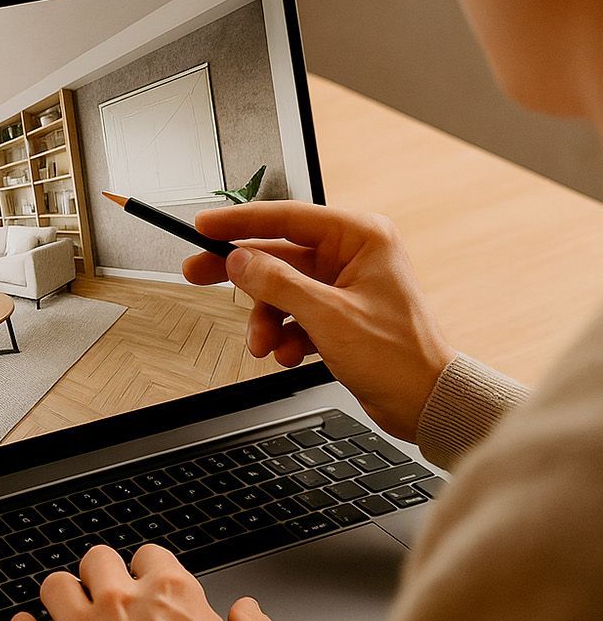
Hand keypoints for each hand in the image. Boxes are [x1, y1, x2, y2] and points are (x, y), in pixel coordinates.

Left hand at [6, 544, 275, 620]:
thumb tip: (247, 609)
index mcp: (170, 594)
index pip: (150, 554)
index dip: (147, 569)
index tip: (145, 585)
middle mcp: (121, 602)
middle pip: (97, 559)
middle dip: (100, 574)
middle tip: (103, 596)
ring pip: (55, 585)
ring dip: (60, 595)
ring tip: (65, 610)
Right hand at [184, 201, 453, 442]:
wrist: (423, 402)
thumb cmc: (398, 357)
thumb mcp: (327, 316)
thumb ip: (278, 283)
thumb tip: (240, 261)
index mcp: (361, 237)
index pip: (288, 218)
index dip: (241, 222)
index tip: (206, 226)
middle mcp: (353, 255)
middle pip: (278, 255)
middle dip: (243, 276)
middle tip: (198, 273)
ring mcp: (344, 285)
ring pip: (282, 290)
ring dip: (266, 320)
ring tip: (264, 346)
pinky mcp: (339, 314)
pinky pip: (294, 314)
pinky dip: (285, 335)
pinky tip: (288, 354)